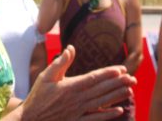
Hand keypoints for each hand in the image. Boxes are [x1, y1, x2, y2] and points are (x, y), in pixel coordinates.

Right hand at [18, 45, 135, 120]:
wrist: (29, 120)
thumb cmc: (37, 97)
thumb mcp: (45, 77)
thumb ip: (60, 63)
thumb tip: (71, 47)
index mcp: (70, 86)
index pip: (94, 78)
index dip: (109, 73)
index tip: (121, 69)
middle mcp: (76, 100)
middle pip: (101, 90)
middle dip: (118, 83)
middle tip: (132, 78)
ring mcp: (78, 112)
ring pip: (101, 103)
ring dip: (117, 97)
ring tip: (129, 90)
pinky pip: (95, 119)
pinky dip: (107, 115)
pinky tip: (119, 111)